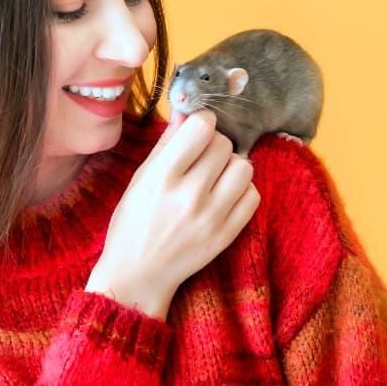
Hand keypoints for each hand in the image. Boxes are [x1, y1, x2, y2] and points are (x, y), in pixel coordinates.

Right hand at [85, 108, 260, 320]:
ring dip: (230, 166)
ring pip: (244, 166)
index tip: (195, 132)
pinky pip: (253, 195)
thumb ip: (166, 143)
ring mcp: (212, 217)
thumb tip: (186, 111)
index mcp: (162, 177)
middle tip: (201, 158)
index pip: (202, 127)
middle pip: (224, 144)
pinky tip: (223, 196)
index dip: (201, 123)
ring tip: (214, 177)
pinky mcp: (227, 234)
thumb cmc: (133, 222)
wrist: (138, 274)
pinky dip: (240, 190)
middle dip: (213, 144)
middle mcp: (189, 195)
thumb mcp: (141, 178)